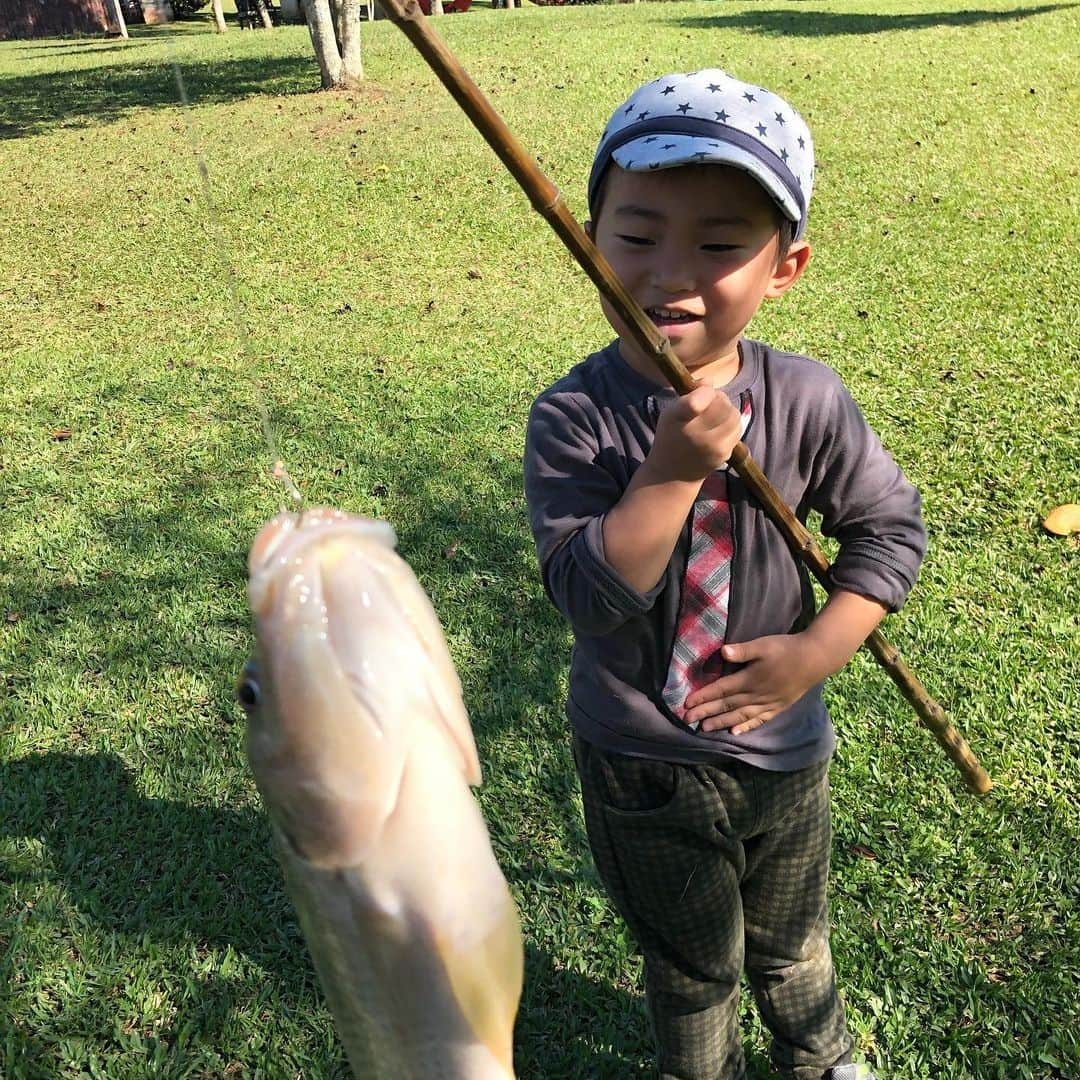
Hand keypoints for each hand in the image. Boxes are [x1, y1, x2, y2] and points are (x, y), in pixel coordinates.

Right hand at [651, 384, 742, 482]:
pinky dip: (731, 424)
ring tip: (715, 415)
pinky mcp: (724, 453)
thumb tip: (710, 380)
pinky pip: (737, 428)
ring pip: (733, 413)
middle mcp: (695, 433)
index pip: (693, 404)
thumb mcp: (671, 411)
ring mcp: (712, 445)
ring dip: (727, 410)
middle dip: (718, 398)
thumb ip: (690, 393)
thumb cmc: (671, 436)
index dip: (703, 394)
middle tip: (708, 403)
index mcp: (677, 418)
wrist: (674, 473)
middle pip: (721, 402)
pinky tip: (719, 428)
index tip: (702, 393)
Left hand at [683, 634, 830, 734]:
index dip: (703, 697)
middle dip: (706, 712)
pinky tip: (735, 733)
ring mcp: (767, 703)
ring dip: (721, 722)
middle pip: (726, 706)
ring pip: (740, 716)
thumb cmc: (786, 649)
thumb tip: (722, 652)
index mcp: (750, 679)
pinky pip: (759, 720)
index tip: (686, 704)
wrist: (815, 659)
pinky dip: (746, 727)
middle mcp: (756, 695)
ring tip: (704, 728)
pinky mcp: (778, 707)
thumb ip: (742, 650)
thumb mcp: (763, 645)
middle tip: (686, 720)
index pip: (721, 690)